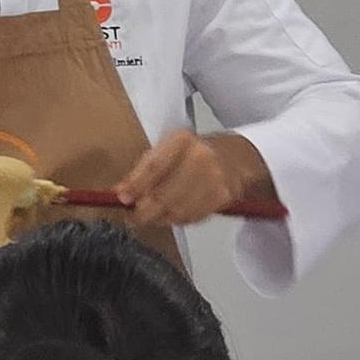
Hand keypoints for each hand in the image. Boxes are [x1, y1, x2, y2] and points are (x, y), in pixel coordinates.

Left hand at [115, 128, 273, 229]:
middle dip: (144, 210)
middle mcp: (200, 157)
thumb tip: (121, 191)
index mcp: (182, 140)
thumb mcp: (170, 148)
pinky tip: (170, 215)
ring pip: (177, 209)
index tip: (122, 197)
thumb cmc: (197, 152)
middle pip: (165, 193)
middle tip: (132, 216)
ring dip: (158, 218)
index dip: (136, 185)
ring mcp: (215, 179)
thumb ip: (145, 169)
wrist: (238, 156)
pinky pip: (192, 216)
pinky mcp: (223, 197)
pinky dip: (176, 219)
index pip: (154, 166)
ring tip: (149, 217)